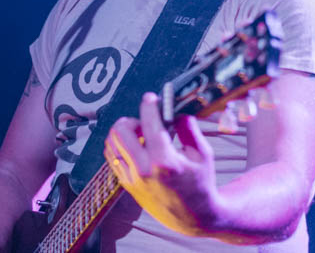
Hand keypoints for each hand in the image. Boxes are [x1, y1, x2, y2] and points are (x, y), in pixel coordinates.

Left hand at [104, 92, 223, 235]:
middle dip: (133, 119)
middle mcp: (144, 170)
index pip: (149, 123)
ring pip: (111, 143)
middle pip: (120, 130)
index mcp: (165, 161)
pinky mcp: (126, 184)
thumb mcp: (203, 153)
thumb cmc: (201, 182)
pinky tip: (136, 147)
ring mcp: (132, 179)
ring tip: (142, 136)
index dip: (149, 104)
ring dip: (125, 133)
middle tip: (147, 123)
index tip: (152, 98)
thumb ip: (189, 128)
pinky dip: (120, 146)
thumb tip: (175, 108)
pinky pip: (112, 157)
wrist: (192, 217)